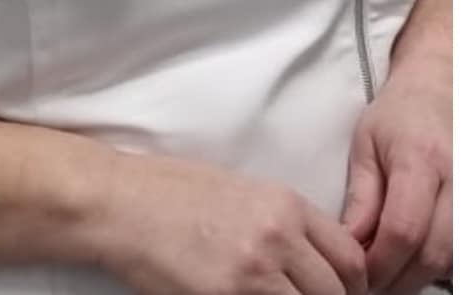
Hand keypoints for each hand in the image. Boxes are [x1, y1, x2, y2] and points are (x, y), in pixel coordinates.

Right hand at [96, 150, 366, 294]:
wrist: (121, 202)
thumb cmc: (169, 192)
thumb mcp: (237, 190)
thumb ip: (280, 221)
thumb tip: (312, 259)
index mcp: (283, 203)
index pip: (350, 256)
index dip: (354, 284)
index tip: (346, 293)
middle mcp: (278, 235)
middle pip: (337, 291)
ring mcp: (254, 271)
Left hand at [341, 57, 451, 293]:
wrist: (440, 90)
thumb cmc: (398, 115)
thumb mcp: (366, 145)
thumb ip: (361, 197)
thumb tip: (349, 247)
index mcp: (421, 159)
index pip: (404, 229)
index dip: (379, 262)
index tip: (356, 273)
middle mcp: (458, 182)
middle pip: (432, 255)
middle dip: (397, 278)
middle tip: (367, 283)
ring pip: (451, 262)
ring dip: (417, 277)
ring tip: (387, 272)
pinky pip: (461, 255)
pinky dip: (436, 267)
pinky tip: (412, 262)